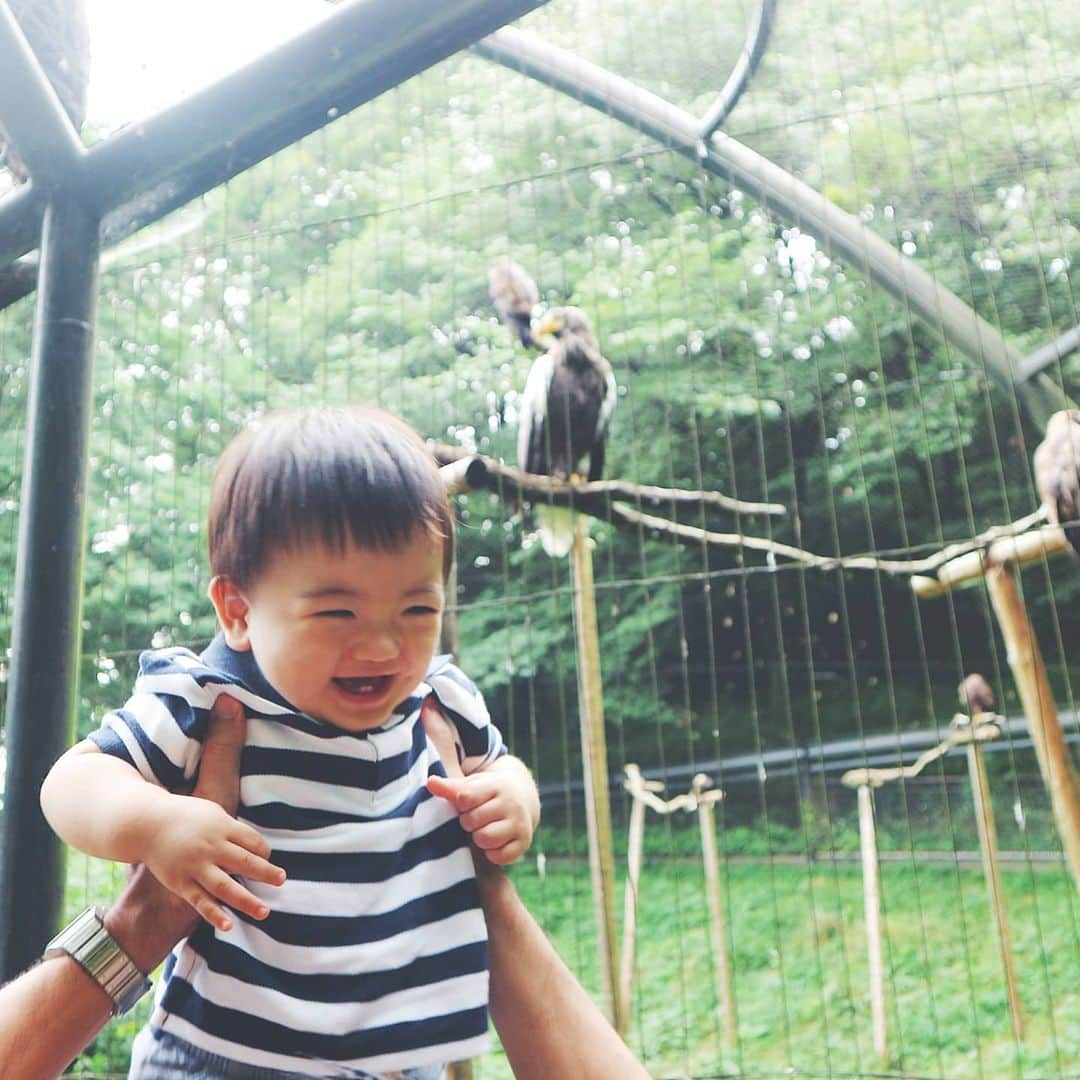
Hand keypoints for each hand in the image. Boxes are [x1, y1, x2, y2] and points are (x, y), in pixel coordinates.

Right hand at [141, 794, 282, 931]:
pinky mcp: (181, 883)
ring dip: (246, 901)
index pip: (253, 842)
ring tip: (265, 911)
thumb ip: (233, 829)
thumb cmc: (187, 817)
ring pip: (225, 887)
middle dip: (266, 872)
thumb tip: (257, 846)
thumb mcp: (213, 813)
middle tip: (282, 880)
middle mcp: (211, 848)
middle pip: (245, 862)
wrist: (147, 824)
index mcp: (222, 827)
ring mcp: (195, 867)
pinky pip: (200, 901)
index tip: (267, 857)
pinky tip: (228, 925)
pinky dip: (214, 914)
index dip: (264, 851)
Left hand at [424, 700, 538, 865]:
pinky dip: (491, 851)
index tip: (463, 799)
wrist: (522, 801)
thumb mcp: (467, 777)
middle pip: (470, 823)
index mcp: (495, 784)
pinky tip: (494, 840)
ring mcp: (519, 824)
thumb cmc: (484, 790)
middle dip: (468, 821)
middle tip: (475, 812)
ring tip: (483, 825)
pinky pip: (496, 855)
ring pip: (482, 840)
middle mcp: (510, 803)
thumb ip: (445, 762)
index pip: (463, 799)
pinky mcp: (523, 844)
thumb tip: (426, 733)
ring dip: (478, 837)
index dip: (459, 803)